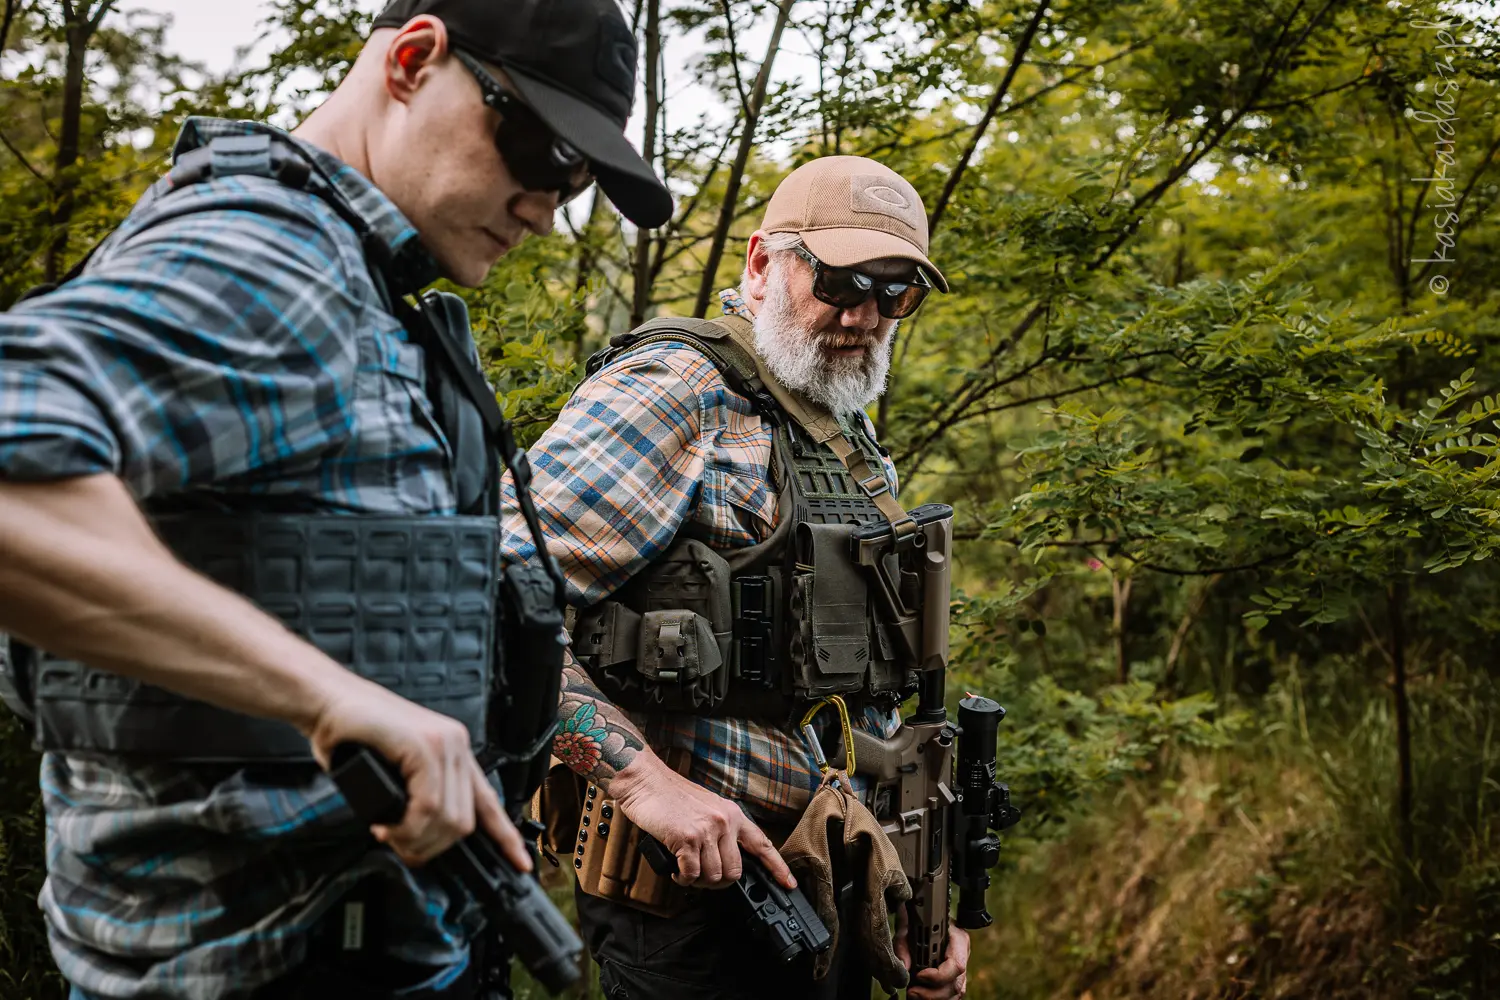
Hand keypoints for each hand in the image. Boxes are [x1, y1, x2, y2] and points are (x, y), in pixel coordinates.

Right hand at [305, 674, 530, 873]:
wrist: (325, 701)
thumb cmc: (351, 735)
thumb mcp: (393, 772)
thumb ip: (414, 796)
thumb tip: (417, 836)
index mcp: (454, 751)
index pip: (488, 801)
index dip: (505, 836)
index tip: (520, 862)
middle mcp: (456, 745)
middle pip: (465, 822)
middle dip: (430, 846)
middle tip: (399, 844)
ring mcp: (443, 743)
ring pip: (448, 818)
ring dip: (414, 839)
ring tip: (388, 833)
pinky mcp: (423, 745)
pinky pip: (428, 805)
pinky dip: (407, 827)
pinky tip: (387, 826)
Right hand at [611, 752, 795, 889]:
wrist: (646, 781)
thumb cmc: (671, 795)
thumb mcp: (707, 807)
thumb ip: (721, 829)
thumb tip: (725, 858)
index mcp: (733, 814)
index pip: (762, 844)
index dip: (777, 867)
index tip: (788, 884)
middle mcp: (724, 822)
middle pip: (734, 871)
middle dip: (719, 882)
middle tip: (703, 877)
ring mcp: (707, 830)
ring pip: (713, 877)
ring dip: (698, 881)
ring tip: (687, 871)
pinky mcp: (687, 838)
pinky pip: (691, 874)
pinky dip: (683, 878)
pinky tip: (677, 871)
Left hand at [893, 908, 968, 999]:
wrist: (924, 919)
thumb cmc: (918, 921)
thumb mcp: (908, 927)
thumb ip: (903, 944)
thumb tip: (904, 966)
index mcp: (959, 939)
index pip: (956, 964)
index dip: (938, 975)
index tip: (918, 975)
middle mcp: (963, 956)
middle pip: (956, 985)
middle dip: (933, 994)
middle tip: (912, 992)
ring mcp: (961, 970)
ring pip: (955, 994)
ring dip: (933, 999)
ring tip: (913, 995)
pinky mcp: (954, 980)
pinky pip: (951, 997)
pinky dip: (936, 999)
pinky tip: (920, 996)